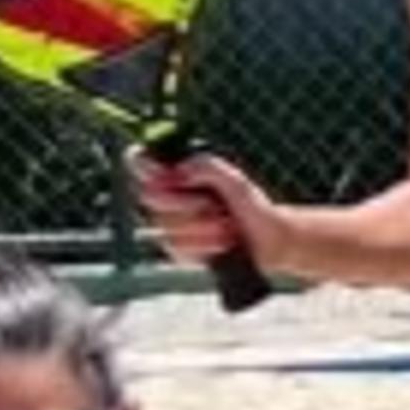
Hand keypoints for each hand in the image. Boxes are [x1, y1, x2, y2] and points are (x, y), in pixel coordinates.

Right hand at [129, 149, 288, 277]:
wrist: (269, 244)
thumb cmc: (255, 209)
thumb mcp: (237, 183)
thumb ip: (209, 168)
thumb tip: (178, 170)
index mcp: (179, 172)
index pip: (139, 161)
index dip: (144, 167)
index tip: (166, 177)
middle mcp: (168, 197)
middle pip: (149, 196)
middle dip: (184, 203)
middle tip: (213, 206)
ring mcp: (170, 224)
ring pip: (164, 225)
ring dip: (202, 227)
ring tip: (227, 227)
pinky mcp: (176, 249)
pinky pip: (175, 246)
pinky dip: (202, 245)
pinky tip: (220, 243)